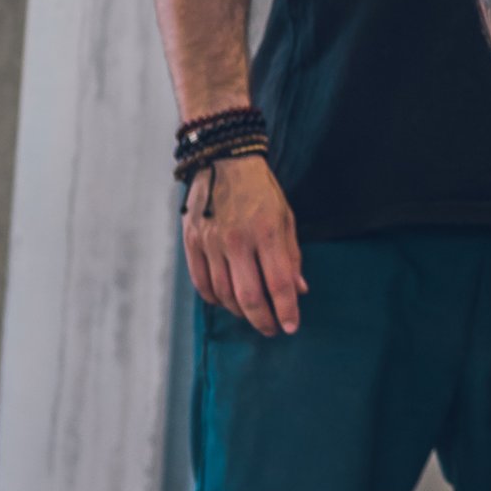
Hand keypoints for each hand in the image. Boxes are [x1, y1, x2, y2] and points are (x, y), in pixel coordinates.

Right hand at [182, 155, 305, 335]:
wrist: (224, 161)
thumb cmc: (261, 191)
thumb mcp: (286, 218)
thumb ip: (292, 256)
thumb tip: (299, 290)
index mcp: (267, 233)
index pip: (279, 284)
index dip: (287, 311)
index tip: (291, 327)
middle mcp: (237, 240)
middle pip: (249, 296)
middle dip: (264, 320)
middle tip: (272, 329)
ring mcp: (211, 242)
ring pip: (224, 294)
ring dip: (240, 312)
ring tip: (252, 315)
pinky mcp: (191, 241)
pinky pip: (201, 282)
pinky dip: (214, 298)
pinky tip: (226, 301)